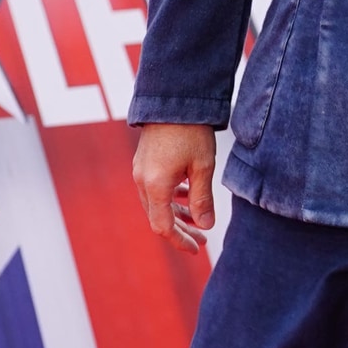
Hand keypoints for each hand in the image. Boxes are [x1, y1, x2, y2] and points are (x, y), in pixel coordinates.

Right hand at [132, 122, 217, 252]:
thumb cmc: (190, 131)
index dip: (180, 241)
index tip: (198, 248)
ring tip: (199, 219)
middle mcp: (142, 181)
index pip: (163, 226)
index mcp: (155, 186)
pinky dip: (171, 198)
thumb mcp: (203, 167)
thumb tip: (206, 225)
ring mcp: (141, 171)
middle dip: (181, 230)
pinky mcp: (144, 162)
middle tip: (203, 239)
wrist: (172, 98)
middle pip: (158, 217)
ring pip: (157, 203)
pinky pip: (155, 189)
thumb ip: (203, 199)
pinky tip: (188, 195)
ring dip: (178, 213)